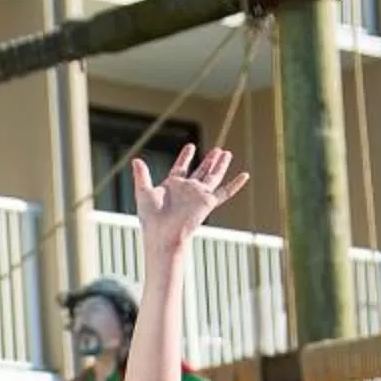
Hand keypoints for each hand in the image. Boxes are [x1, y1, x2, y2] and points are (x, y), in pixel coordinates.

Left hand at [133, 146, 249, 254]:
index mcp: (173, 186)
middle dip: (208, 161)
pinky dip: (235, 184)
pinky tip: (245, 175)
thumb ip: (141, 176)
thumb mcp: (144, 192)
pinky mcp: (208, 202)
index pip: (181, 168)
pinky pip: (225, 191)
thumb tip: (136, 160)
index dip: (186, 157)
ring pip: (213, 177)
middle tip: (217, 150)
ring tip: (226, 153)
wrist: (162, 234)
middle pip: (201, 171)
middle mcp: (188, 190)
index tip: (191, 146)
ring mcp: (199, 195)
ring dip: (220, 165)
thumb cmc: (151, 218)